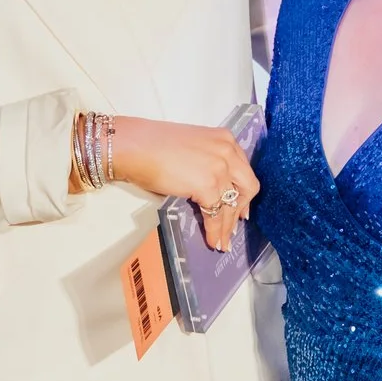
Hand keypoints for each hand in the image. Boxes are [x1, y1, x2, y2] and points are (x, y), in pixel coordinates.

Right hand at [106, 116, 259, 251]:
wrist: (133, 146)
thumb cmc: (151, 144)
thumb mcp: (190, 147)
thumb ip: (206, 162)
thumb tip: (207, 187)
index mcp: (224, 139)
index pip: (243, 169)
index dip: (243, 191)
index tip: (241, 204)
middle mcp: (227, 151)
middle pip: (247, 186)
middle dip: (241, 209)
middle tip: (235, 224)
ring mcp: (220, 168)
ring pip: (232, 205)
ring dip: (228, 226)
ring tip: (223, 241)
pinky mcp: (208, 186)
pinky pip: (216, 215)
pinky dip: (215, 231)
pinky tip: (212, 240)